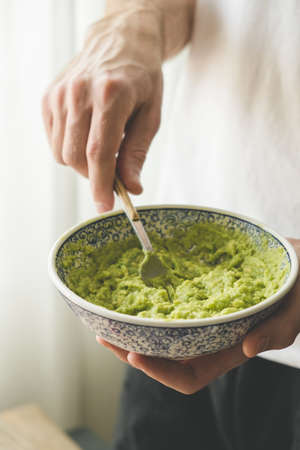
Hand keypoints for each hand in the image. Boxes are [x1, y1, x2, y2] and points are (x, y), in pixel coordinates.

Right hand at [42, 6, 162, 211]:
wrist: (120, 42)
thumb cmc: (141, 80)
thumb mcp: (151, 116)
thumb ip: (137, 153)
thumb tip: (132, 188)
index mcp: (111, 95)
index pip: (99, 152)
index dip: (101, 184)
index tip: (105, 206)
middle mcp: (80, 92)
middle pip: (77, 157)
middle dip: (93, 175)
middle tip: (112, 171)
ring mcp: (60, 94)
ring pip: (62, 153)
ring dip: (82, 162)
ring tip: (101, 144)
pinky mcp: (49, 97)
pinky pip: (54, 140)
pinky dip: (70, 148)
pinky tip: (86, 134)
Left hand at [97, 238, 299, 393]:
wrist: (297, 266)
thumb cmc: (298, 291)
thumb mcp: (294, 312)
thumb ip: (276, 332)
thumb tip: (247, 348)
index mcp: (229, 351)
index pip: (189, 376)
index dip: (160, 372)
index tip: (135, 354)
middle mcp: (210, 340)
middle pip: (165, 359)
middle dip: (133, 352)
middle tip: (105, 337)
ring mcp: (203, 320)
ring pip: (162, 336)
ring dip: (135, 332)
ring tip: (108, 321)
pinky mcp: (200, 300)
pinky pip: (170, 310)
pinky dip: (150, 309)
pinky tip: (134, 297)